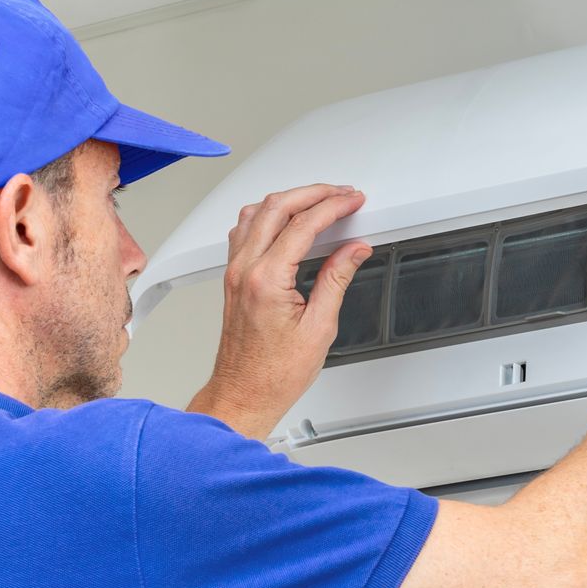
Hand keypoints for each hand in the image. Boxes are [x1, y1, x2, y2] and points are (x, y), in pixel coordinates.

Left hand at [187, 183, 372, 440]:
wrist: (244, 394)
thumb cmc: (274, 373)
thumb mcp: (320, 328)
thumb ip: (336, 280)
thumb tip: (353, 250)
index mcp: (266, 281)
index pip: (303, 224)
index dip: (333, 206)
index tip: (352, 201)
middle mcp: (244, 270)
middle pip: (277, 207)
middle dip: (313, 193)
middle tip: (341, 194)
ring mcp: (234, 272)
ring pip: (257, 213)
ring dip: (289, 200)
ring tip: (319, 201)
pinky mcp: (232, 278)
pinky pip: (245, 230)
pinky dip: (269, 215)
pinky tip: (287, 221)